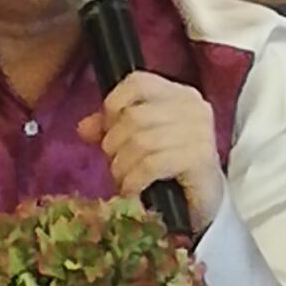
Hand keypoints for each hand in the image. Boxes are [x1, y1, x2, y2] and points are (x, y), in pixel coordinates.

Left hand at [80, 70, 221, 225]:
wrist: (202, 203)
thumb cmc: (169, 169)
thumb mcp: (137, 143)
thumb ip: (111, 129)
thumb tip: (84, 127)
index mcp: (180, 95)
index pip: (138, 82)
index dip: (113, 105)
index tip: (108, 131)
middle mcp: (194, 107)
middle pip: (134, 116)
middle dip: (113, 145)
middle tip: (116, 164)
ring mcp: (200, 132)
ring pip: (140, 141)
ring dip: (122, 167)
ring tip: (123, 180)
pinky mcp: (200, 159)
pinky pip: (152, 164)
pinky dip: (134, 180)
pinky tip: (133, 190)